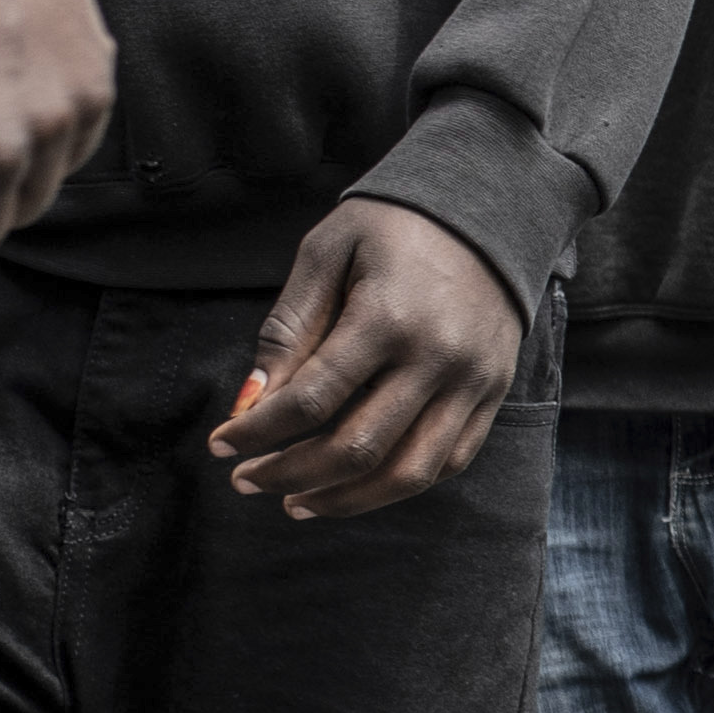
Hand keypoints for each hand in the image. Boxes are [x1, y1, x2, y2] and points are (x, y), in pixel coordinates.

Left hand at [217, 195, 520, 520]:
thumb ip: (289, 327)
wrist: (490, 210)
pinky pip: (447, 463)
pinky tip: (355, 485)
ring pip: (407, 474)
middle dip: (288, 475)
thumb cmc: (394, 225)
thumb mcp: (327, 251)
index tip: (220, 442)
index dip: (257, 431)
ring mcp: (472, 383)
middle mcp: (436, 359)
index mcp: (389, 317)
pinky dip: (396, 486)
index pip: (311, 400)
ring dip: (343, 500)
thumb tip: (251, 402)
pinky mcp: (493, 395)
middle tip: (246, 480)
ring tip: (296, 502)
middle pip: (355, 449)